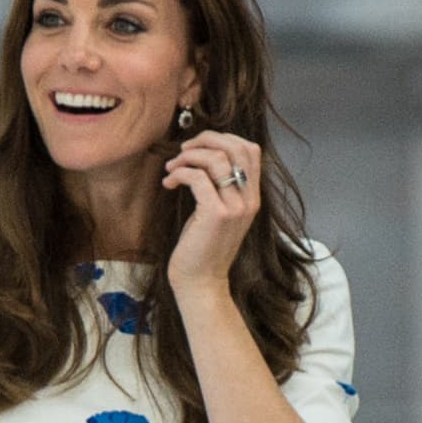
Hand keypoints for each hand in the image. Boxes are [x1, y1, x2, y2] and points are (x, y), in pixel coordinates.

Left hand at [163, 131, 260, 293]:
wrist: (200, 283)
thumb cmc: (202, 249)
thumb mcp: (218, 214)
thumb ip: (220, 187)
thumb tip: (203, 156)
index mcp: (252, 197)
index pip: (251, 150)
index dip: (224, 138)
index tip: (199, 146)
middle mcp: (248, 200)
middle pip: (236, 147)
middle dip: (206, 140)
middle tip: (183, 149)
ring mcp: (234, 207)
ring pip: (216, 159)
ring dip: (188, 157)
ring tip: (171, 168)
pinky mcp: (216, 214)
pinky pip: (198, 178)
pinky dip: (180, 173)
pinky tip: (169, 182)